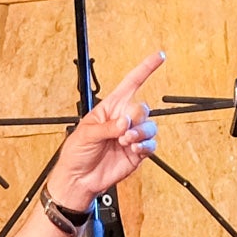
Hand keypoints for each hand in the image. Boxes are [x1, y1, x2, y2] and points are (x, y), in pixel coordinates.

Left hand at [45, 52, 168, 213]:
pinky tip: (132, 148)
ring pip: (150, 126)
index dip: (145, 69)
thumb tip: (125, 122)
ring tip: (126, 141)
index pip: (131, 83)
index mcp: (110, 108)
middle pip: (142, 108)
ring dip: (140, 132)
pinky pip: (151, 144)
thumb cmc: (76, 153)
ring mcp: (131, 136)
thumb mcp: (86, 134)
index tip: (159, 57)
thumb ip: (107, 127)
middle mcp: (123, 120)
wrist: (79, 179)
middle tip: (123, 130)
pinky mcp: (137, 153)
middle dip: (135, 117)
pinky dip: (144, 145)